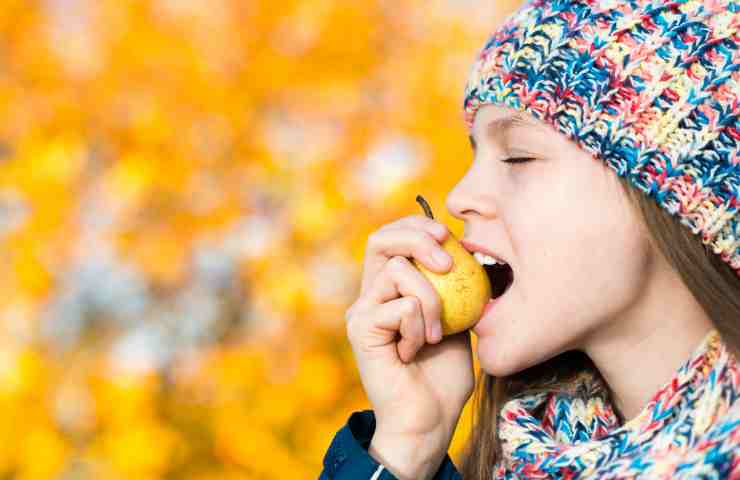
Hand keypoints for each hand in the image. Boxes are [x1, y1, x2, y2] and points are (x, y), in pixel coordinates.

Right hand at [345, 215, 474, 474]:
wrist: (429, 421)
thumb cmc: (443, 376)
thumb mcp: (456, 320)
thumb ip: (450, 287)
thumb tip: (462, 247)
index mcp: (389, 290)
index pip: (391, 238)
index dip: (417, 225)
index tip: (450, 235)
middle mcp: (369, 295)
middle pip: (380, 239)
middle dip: (417, 238)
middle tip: (448, 262)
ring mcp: (362, 311)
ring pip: (396, 271)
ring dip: (430, 299)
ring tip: (436, 333)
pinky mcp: (360, 330)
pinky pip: (400, 307)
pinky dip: (419, 327)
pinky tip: (416, 352)